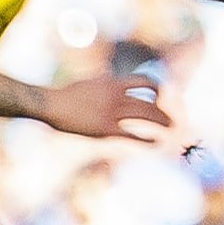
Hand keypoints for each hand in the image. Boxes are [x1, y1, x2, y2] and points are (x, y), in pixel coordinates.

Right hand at [41, 74, 171, 141]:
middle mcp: (116, 96)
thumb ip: (107, 84)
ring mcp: (112, 113)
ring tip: (171, 128)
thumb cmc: (68, 94)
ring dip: (162, 122)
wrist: (51, 104)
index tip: (162, 96)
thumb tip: (115, 81)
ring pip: (146, 116)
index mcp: (113, 82)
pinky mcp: (106, 130)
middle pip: (149, 102)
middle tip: (171, 120)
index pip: (144, 81)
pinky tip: (156, 143)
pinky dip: (147, 140)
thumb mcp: (92, 82)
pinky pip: (132, 136)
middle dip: (162, 112)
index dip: (157, 89)